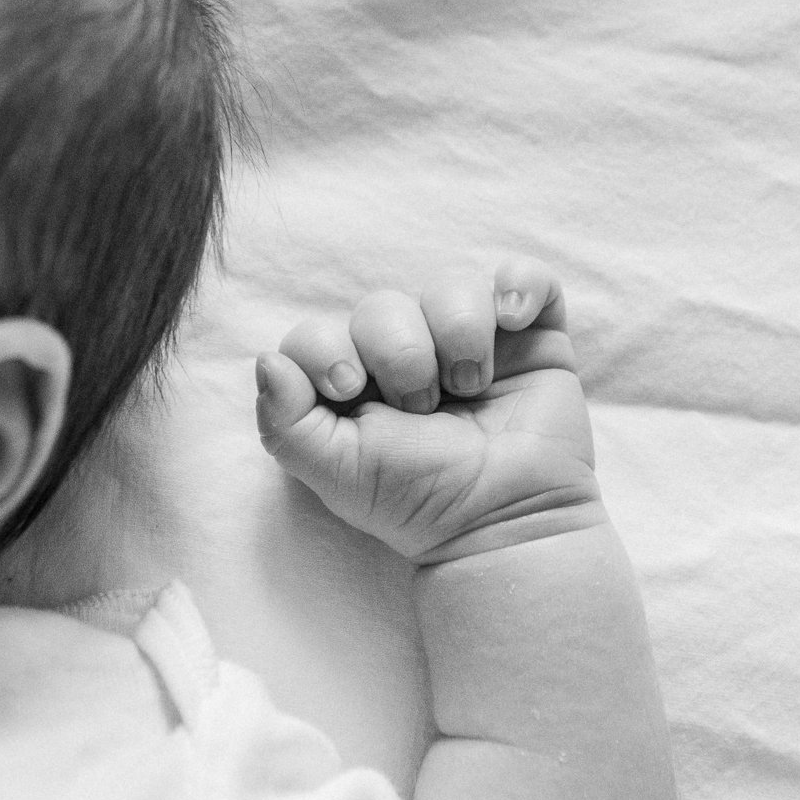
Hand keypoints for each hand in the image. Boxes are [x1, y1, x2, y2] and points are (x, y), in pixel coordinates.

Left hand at [255, 258, 602, 562]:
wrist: (507, 521)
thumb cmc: (420, 501)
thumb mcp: (338, 474)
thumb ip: (286, 424)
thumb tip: (267, 361)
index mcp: (356, 384)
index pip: (319, 334)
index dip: (326, 348)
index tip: (350, 387)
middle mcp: (409, 355)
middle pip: (383, 306)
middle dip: (400, 353)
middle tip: (421, 408)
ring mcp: (471, 342)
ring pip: (451, 286)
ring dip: (458, 331)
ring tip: (471, 387)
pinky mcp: (531, 338)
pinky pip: (526, 279)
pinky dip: (519, 284)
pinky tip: (511, 320)